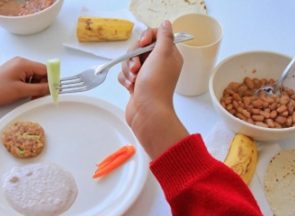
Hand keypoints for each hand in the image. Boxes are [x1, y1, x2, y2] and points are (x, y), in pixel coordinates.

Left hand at [0, 57, 48, 107]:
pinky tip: (25, 94)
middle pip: (40, 73)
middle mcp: (20, 62)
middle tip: (40, 96)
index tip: (54, 90)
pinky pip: (27, 78)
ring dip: (36, 87)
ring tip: (30, 97)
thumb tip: (52, 88)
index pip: (45, 69)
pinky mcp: (13, 73)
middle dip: (43, 85)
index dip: (51, 80)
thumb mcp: (21, 91)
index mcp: (23, 63)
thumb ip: (39, 88)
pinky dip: (29, 87)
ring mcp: (16, 67)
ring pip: (34, 77)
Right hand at [118, 21, 188, 158]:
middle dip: (133, 57)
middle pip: (139, 48)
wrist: (147, 112)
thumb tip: (165, 24)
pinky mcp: (136, 85)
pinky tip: (130, 87)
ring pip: (130, 62)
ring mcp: (147, 75)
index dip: (146, 37)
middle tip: (137, 67)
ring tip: (133, 80)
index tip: (142, 45)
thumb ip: (164, 36)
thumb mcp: (162, 54)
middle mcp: (159, 64)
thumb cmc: (155, 86)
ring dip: (128, 70)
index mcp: (169, 55)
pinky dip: (124, 80)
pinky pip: (125, 75)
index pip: (156, 36)